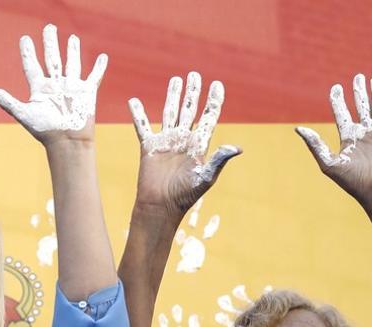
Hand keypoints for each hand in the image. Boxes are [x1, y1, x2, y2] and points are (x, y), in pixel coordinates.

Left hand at [0, 25, 105, 143]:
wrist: (67, 141)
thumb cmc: (45, 130)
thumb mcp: (24, 114)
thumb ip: (7, 102)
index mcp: (39, 89)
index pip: (32, 66)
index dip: (27, 52)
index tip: (24, 39)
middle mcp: (55, 86)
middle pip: (52, 58)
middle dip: (50, 43)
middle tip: (49, 27)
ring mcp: (71, 88)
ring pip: (72, 63)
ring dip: (72, 50)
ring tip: (72, 38)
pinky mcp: (87, 92)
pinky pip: (94, 76)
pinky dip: (99, 67)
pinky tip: (103, 56)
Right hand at [128, 72, 240, 213]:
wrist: (160, 206)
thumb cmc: (184, 195)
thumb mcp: (205, 177)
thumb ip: (218, 160)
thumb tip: (237, 148)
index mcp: (199, 144)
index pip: (209, 116)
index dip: (214, 100)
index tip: (217, 84)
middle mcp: (184, 139)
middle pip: (190, 109)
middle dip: (193, 92)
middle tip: (195, 75)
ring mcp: (166, 142)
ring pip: (169, 112)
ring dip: (172, 96)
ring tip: (175, 79)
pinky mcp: (149, 147)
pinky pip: (142, 126)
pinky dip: (138, 114)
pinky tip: (134, 101)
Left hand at [296, 74, 371, 218]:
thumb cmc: (353, 182)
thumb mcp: (329, 164)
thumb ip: (315, 145)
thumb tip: (298, 129)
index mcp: (348, 137)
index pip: (341, 113)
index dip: (338, 100)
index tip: (335, 87)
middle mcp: (364, 133)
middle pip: (361, 106)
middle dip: (359, 91)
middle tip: (358, 76)